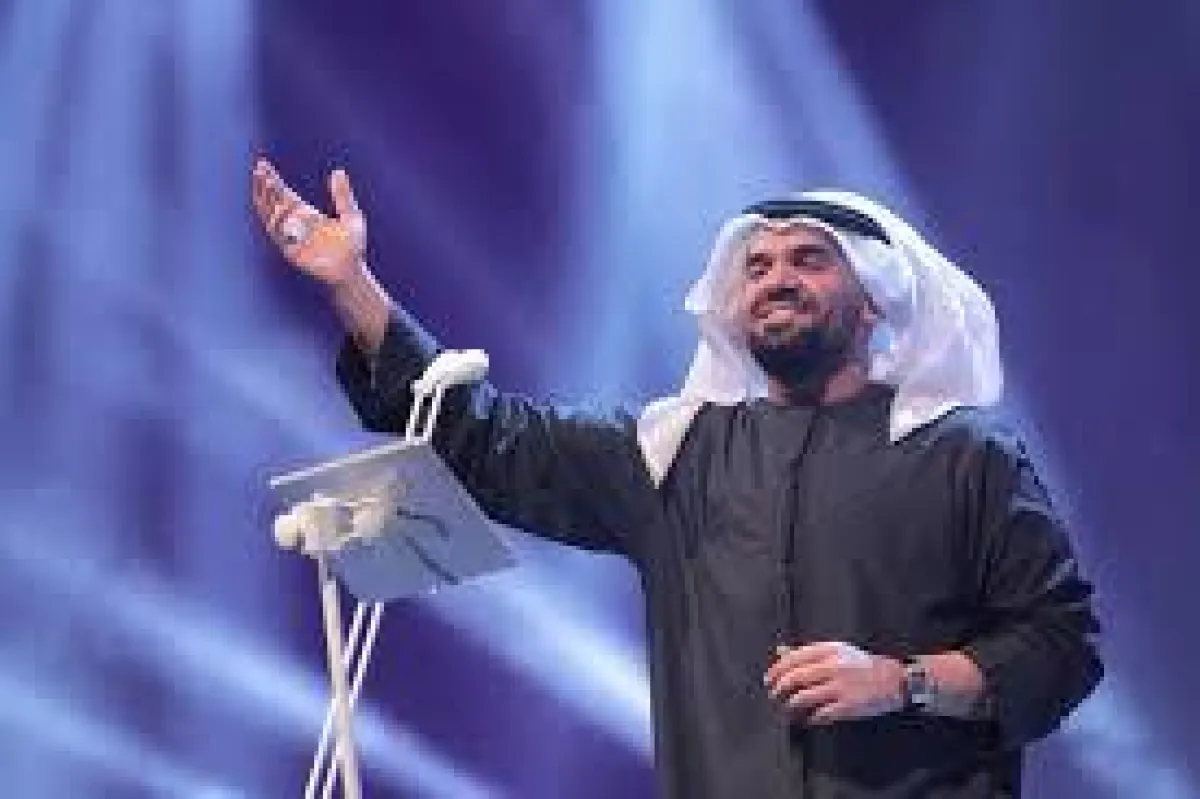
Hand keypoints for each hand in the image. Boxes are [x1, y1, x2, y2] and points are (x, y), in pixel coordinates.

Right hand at [251, 158, 366, 285]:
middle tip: (259, 168)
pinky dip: (275, 223)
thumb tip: (338, 171)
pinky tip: (274, 208)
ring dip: (266, 200)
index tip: (263, 163)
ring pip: (271, 215)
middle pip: (273, 201)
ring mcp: (291, 237)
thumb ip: (342, 195)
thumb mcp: (351, 215)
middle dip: (265, 185)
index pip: (283, 193)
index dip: (272, 179)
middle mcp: (296, 224)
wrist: (352, 270)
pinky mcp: (291, 251)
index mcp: (306, 214)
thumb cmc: (352, 246)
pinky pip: (278, 236)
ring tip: (263, 183)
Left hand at [764, 641, 903, 725]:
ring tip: (787, 708)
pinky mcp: (847, 706)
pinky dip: (809, 718)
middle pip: (795, 678)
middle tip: (774, 695)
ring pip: (803, 698)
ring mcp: (840, 687)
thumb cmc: (861, 665)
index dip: (777, 670)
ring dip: (790, 705)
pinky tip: (807, 719)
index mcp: (829, 650)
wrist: (893, 679)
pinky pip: (819, 714)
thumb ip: (811, 653)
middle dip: (779, 689)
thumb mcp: (838, 651)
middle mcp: (832, 666)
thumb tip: (781, 653)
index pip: (793, 658)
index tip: (770, 679)